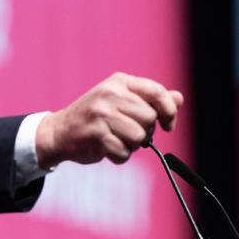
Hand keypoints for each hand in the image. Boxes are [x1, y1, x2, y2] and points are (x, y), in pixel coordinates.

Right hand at [36, 72, 183, 167]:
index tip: (168, 125)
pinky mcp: (95, 135)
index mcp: (119, 82)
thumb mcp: (121, 101)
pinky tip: (107, 149)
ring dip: (132, 146)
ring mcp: (101, 114)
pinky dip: (120, 156)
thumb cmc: (95, 117)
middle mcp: (110, 94)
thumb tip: (179, 98)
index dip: (169, 111)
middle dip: (144, 131)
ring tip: (116, 140)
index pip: (156, 92)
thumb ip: (150, 100)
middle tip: (128, 132)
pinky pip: (124, 153)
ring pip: (139, 137)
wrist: (59, 131)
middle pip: (149, 118)